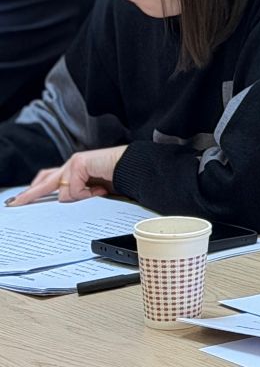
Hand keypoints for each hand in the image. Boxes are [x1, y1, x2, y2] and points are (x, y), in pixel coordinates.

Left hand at [4, 145, 128, 206]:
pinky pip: (73, 189)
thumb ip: (79, 194)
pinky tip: (100, 189)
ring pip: (61, 191)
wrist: (135, 168)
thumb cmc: (120, 179)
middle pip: (43, 181)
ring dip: (78, 197)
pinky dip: (86, 193)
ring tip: (98, 192)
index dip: (34, 190)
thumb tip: (65, 201)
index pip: (49, 179)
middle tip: (16, 204)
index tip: (21, 200)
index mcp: (75, 171)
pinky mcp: (78, 163)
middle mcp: (71, 165)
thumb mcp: (94, 191)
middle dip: (30, 194)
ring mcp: (74, 163)